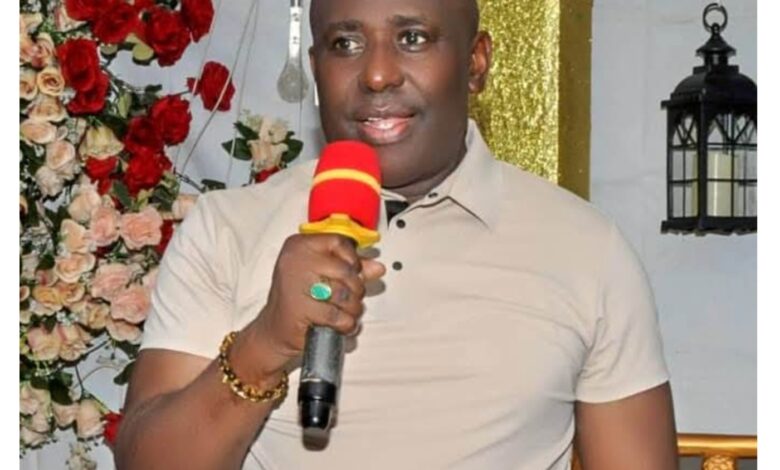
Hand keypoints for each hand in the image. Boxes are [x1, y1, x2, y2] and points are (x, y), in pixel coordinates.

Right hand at [232, 233, 384, 382]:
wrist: (274, 330)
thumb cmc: (297, 300)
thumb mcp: (321, 276)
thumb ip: (349, 268)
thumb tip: (377, 267)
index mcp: (299, 246)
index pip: (338, 241)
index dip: (353, 258)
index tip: (354, 270)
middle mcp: (294, 260)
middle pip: (345, 269)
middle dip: (356, 288)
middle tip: (352, 297)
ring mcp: (295, 283)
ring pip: (344, 293)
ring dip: (353, 308)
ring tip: (346, 312)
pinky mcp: (299, 308)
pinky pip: (336, 315)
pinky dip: (345, 323)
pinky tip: (341, 324)